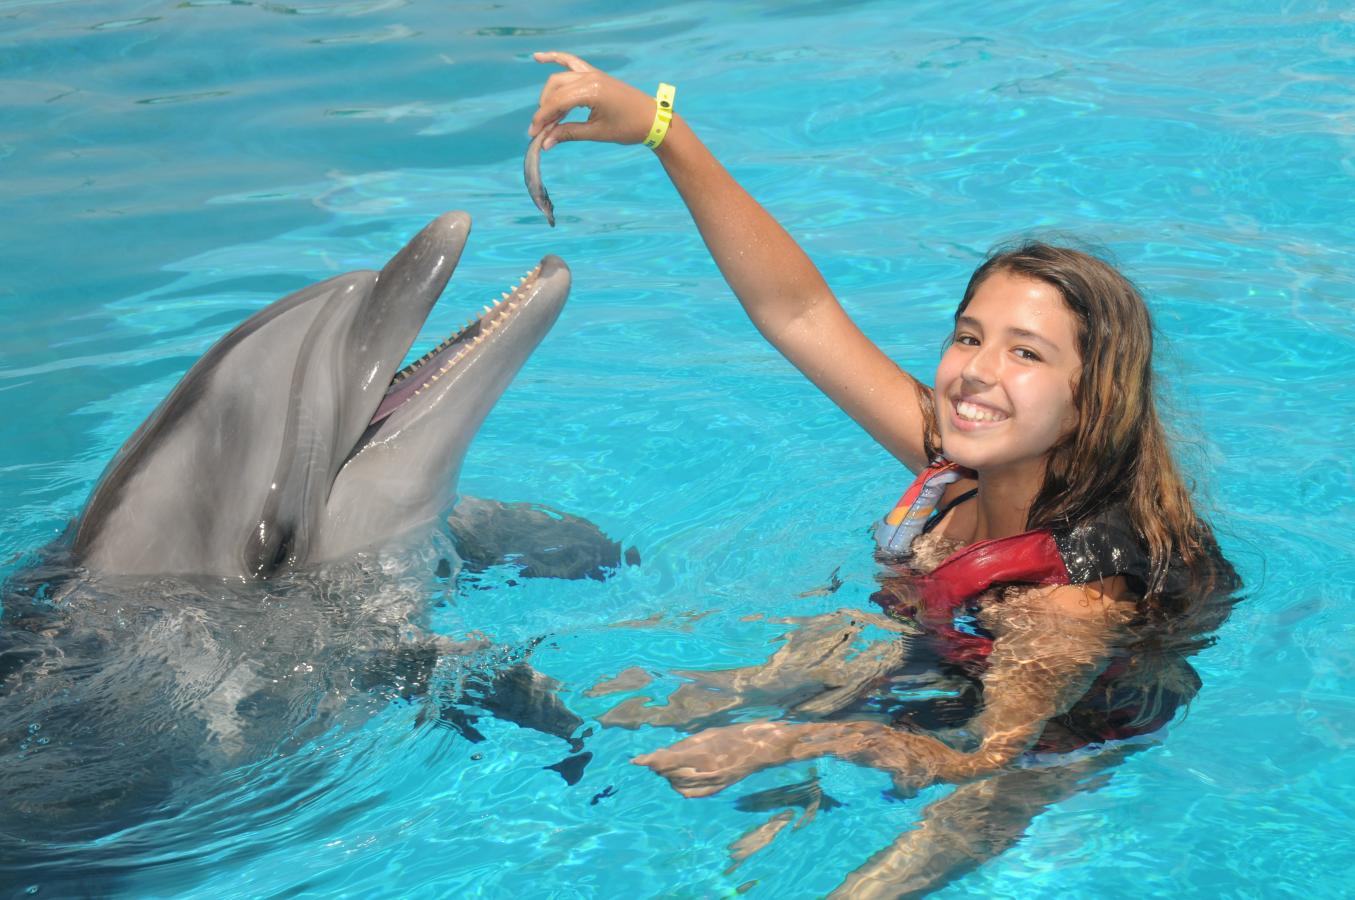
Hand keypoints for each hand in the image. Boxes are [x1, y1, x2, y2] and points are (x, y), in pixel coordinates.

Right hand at [529, 51, 661, 149]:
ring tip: (545, 117)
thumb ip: (568, 134)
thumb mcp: (596, 133)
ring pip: (560, 78)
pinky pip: (571, 62)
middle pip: (555, 88)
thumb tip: (545, 142)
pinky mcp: (595, 75)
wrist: (651, 119)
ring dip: (549, 95)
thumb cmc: (628, 127)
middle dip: (545, 109)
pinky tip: (539, 57)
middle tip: (541, 130)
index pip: (557, 102)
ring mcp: (592, 73)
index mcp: (591, 91)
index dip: (542, 118)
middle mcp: (589, 77)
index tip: (534, 135)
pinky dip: (555, 59)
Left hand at [633, 720, 801, 797]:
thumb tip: (662, 753)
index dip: (649, 760)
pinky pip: (691, 794)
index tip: (635, 761)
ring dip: (669, 775)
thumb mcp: (706, 734)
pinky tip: (681, 778)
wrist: (760, 749)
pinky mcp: (716, 789)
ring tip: (673, 764)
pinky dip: (681, 787)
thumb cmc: (733, 735)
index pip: (667, 760)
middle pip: (669, 774)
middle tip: (656, 756)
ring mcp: (711, 783)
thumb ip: (683, 746)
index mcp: (701, 754)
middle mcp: (704, 772)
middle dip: (660, 765)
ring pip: (677, 785)